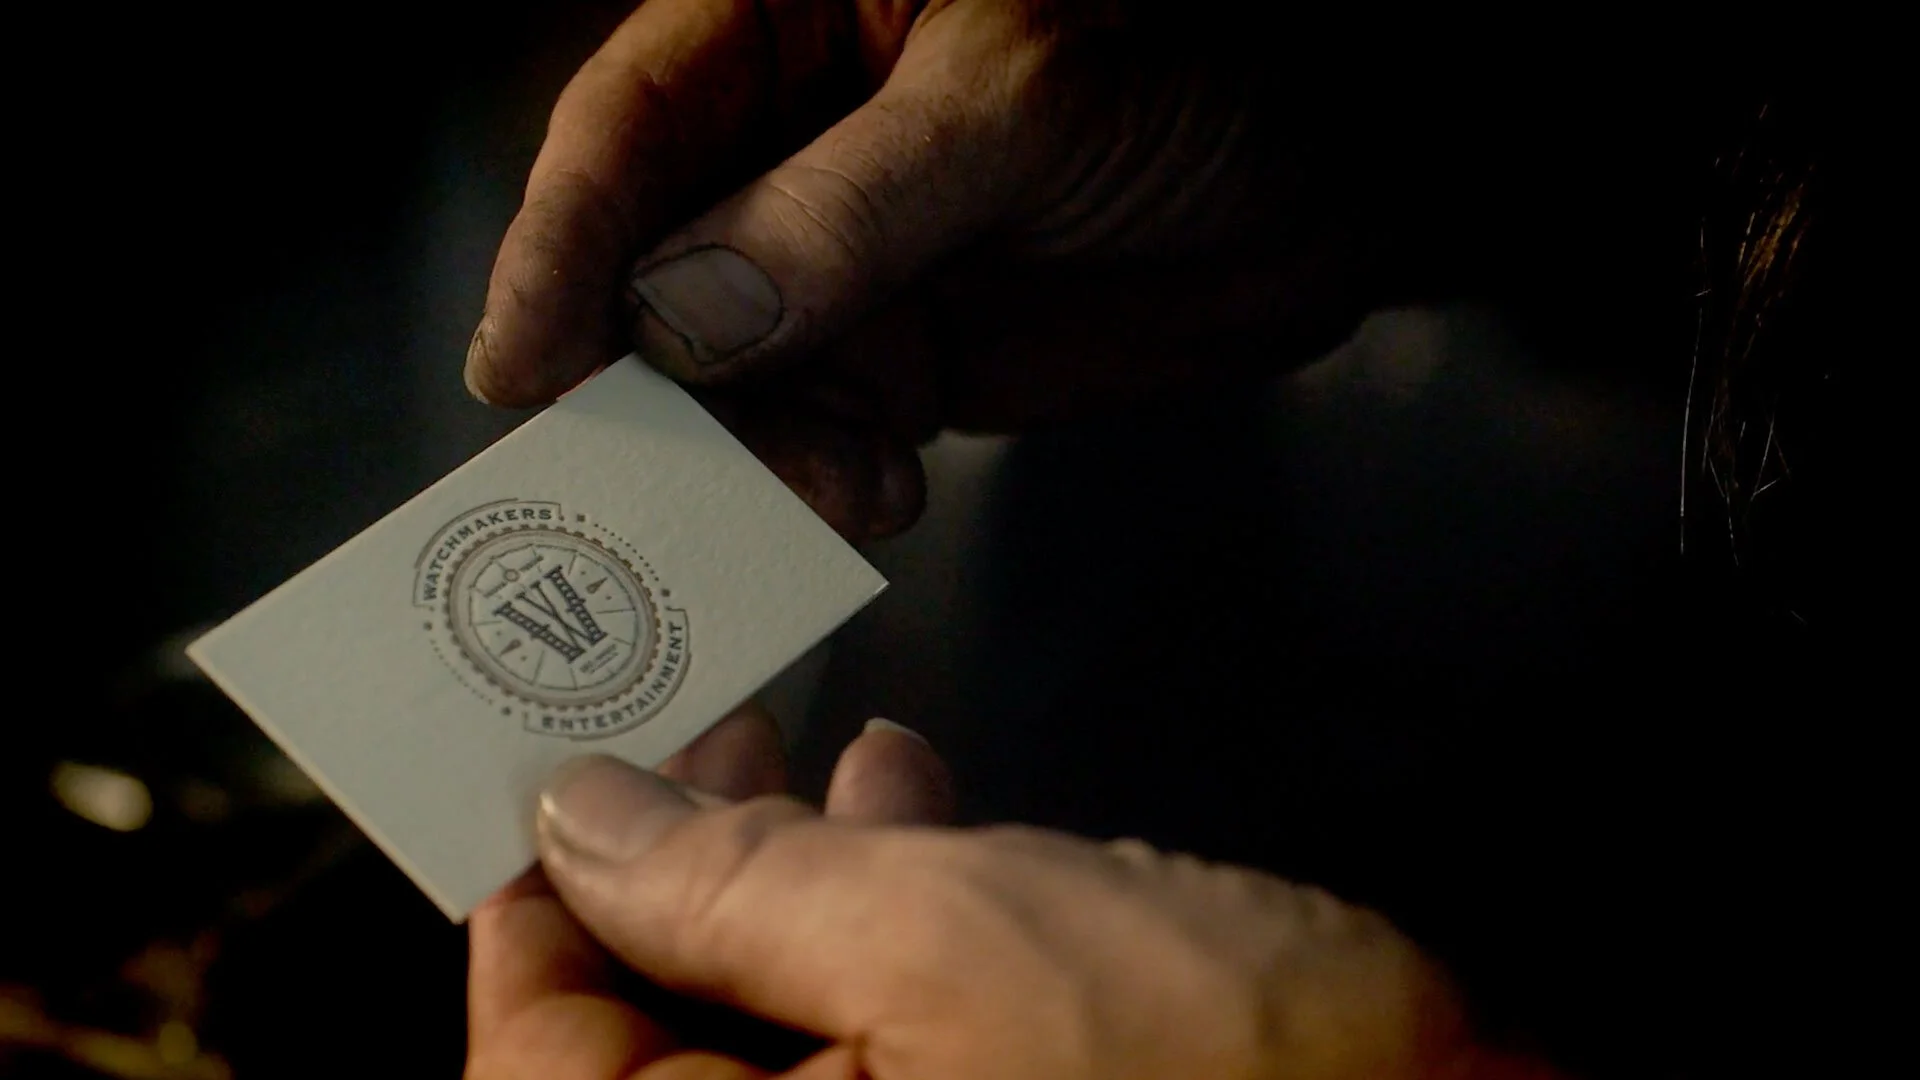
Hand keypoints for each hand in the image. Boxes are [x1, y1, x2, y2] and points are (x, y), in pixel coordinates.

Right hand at [464, 0, 1397, 540]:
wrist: (1333, 172)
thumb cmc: (1190, 59)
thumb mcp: (1020, 100)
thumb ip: (851, 207)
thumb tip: (682, 315)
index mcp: (785, 23)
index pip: (629, 123)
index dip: (561, 243)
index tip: (521, 367)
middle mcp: (787, 143)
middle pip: (649, 263)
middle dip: (649, 379)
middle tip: (653, 484)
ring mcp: (839, 257)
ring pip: (728, 371)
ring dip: (750, 449)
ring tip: (824, 488)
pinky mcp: (905, 355)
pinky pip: (819, 429)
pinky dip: (826, 478)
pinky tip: (874, 496)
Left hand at [467, 714, 1559, 1079]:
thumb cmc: (1229, 1078)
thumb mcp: (941, 939)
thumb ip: (733, 880)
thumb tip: (583, 818)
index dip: (527, 928)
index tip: (535, 798)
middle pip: (648, 1044)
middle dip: (656, 870)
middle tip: (661, 731)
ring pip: (765, 1019)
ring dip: (767, 863)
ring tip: (777, 733)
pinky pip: (875, 1022)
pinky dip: (872, 898)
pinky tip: (896, 784)